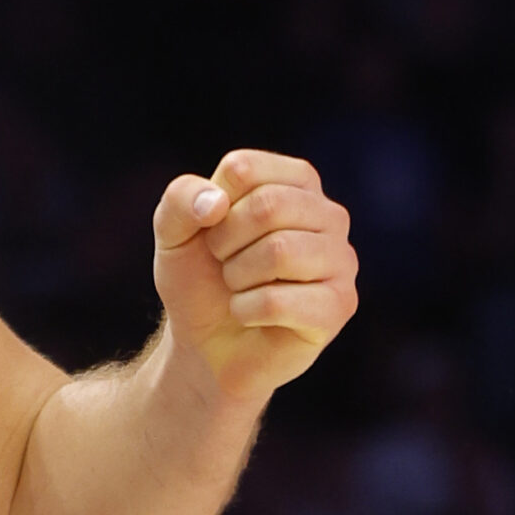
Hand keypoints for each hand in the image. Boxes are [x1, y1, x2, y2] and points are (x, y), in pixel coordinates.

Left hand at [152, 150, 357, 406]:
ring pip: (280, 252)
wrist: (205, 344)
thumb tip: (215, 202)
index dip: (210, 206)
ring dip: (237, 277)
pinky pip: (278, 300)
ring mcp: (342, 260)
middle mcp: (329, 214)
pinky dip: (245, 310)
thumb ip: (181, 199)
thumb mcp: (173, 232)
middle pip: (268, 206)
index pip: (244, 169)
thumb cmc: (199, 279)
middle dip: (225, 242)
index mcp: (295, 181)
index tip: (212, 229)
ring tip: (240, 288)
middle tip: (225, 264)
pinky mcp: (339, 306)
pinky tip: (252, 315)